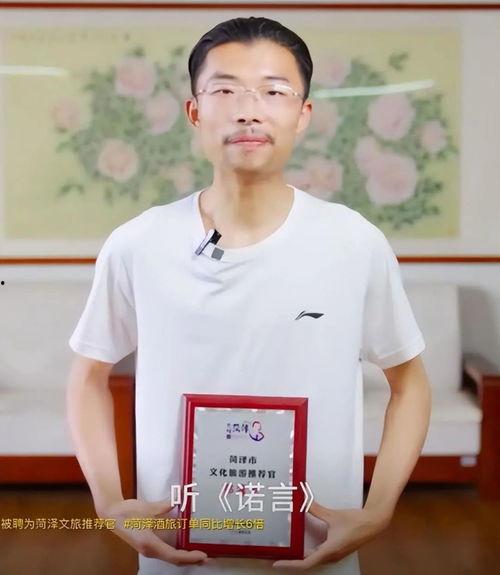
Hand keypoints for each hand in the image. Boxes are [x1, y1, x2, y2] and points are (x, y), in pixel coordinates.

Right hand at [98, 498, 210, 565]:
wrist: (111, 515)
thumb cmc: (127, 512)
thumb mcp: (146, 508)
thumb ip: (164, 506)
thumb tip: (179, 499)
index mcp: (149, 543)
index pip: (174, 555)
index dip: (189, 556)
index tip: (202, 554)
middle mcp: (151, 550)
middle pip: (175, 560)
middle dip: (191, 560)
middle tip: (208, 557)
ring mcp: (150, 549)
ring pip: (171, 557)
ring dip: (186, 557)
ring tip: (200, 554)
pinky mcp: (150, 545)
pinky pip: (167, 552)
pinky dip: (179, 552)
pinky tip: (187, 547)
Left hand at [272, 502, 389, 569]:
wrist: (373, 523)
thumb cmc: (355, 522)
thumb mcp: (333, 515)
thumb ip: (316, 508)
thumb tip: (303, 499)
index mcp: (329, 551)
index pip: (306, 564)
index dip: (290, 565)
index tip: (277, 564)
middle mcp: (330, 556)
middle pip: (307, 563)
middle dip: (291, 562)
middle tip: (276, 557)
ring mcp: (334, 555)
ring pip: (313, 560)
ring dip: (299, 558)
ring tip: (286, 552)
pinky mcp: (336, 551)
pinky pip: (319, 555)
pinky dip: (308, 553)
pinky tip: (302, 546)